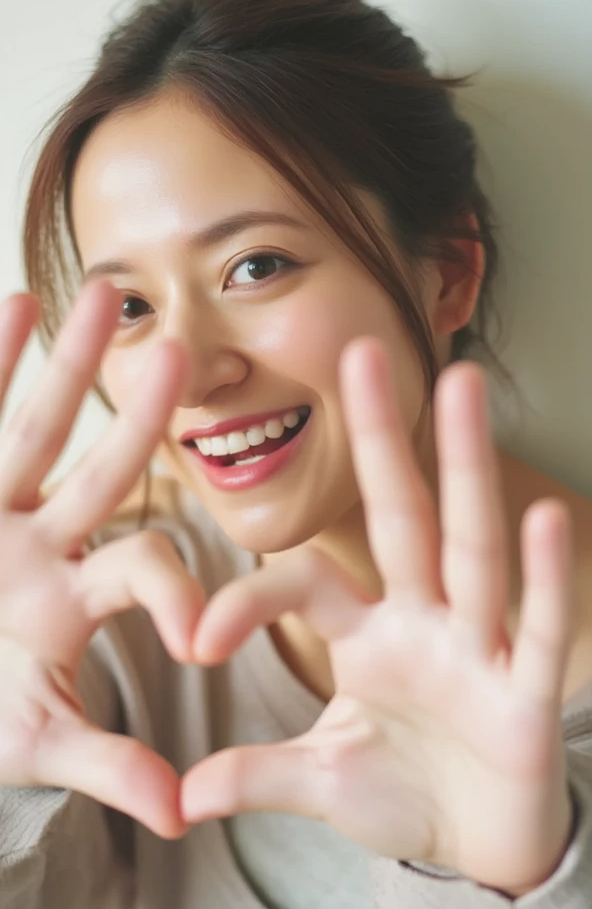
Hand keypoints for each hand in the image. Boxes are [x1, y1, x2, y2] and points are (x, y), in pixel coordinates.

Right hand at [0, 282, 202, 837]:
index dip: (177, 593)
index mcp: (75, 596)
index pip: (143, 570)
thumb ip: (106, 763)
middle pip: (103, 466)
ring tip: (101, 294)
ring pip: (36, 426)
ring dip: (64, 364)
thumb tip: (180, 811)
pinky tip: (10, 305)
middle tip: (182, 350)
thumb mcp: (35, 738)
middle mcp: (43, 538)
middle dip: (139, 413)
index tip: (201, 638)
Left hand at [182, 337, 573, 893]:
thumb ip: (261, 773)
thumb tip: (186, 796)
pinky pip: (537, 625)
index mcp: (369, 634)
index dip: (251, 598)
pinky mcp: (527, 689)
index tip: (197, 641)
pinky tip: (541, 516)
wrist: (480, 847)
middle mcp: (424, 620)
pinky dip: (542, 577)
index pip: (306, 583)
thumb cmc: (404, 794)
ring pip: (470, 545)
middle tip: (362, 354)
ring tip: (463, 387)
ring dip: (465, 467)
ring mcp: (478, 647)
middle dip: (383, 440)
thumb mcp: (323, 780)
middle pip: (402, 516)